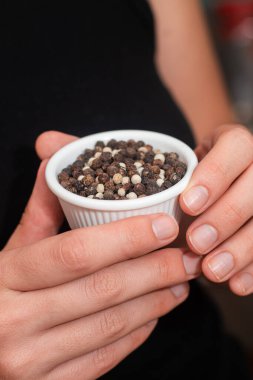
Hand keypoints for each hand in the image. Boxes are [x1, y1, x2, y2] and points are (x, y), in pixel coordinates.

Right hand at [0, 132, 200, 379]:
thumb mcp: (12, 250)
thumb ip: (39, 209)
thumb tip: (55, 158)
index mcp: (4, 277)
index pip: (75, 253)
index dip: (127, 239)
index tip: (166, 227)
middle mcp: (13, 322)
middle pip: (102, 290)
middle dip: (155, 271)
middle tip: (186, 256)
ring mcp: (29, 362)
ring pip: (110, 326)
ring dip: (155, 302)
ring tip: (180, 282)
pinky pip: (104, 358)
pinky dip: (137, 333)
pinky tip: (154, 313)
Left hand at [180, 125, 252, 295]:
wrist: (217, 187)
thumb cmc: (193, 179)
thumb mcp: (183, 172)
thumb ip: (176, 184)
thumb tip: (151, 219)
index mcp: (237, 145)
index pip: (236, 149)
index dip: (214, 177)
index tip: (187, 204)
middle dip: (225, 217)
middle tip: (195, 243)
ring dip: (241, 249)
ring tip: (212, 271)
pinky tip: (237, 284)